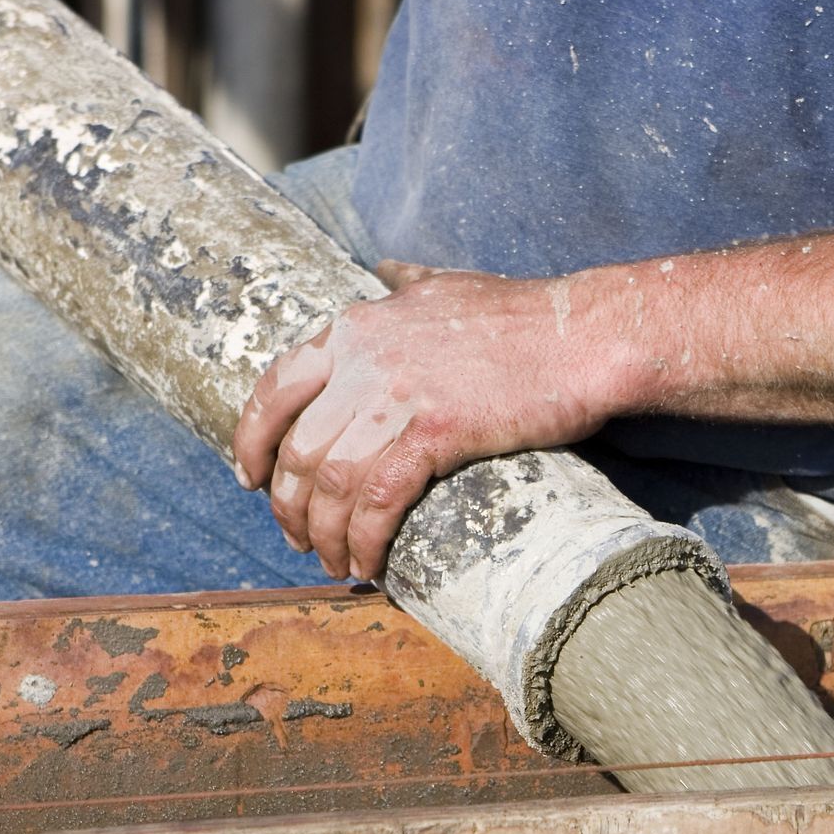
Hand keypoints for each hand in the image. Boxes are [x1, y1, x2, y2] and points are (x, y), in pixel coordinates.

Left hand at [232, 261, 633, 580]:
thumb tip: (385, 270)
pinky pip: (377, 501)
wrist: (580, 335)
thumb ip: (404, 283)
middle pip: (298, 449)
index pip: (274, 388)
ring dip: (325, 534)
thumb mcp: (445, 283)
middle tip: (301, 538)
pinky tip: (369, 563)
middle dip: (289, 507)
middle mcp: (363, 360)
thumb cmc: (522, 315)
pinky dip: (365, 540)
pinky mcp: (435, 432)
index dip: (252, 442)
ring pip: (330, 483)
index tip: (252, 479)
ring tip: (335, 562)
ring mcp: (396, 396)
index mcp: (355, 328)